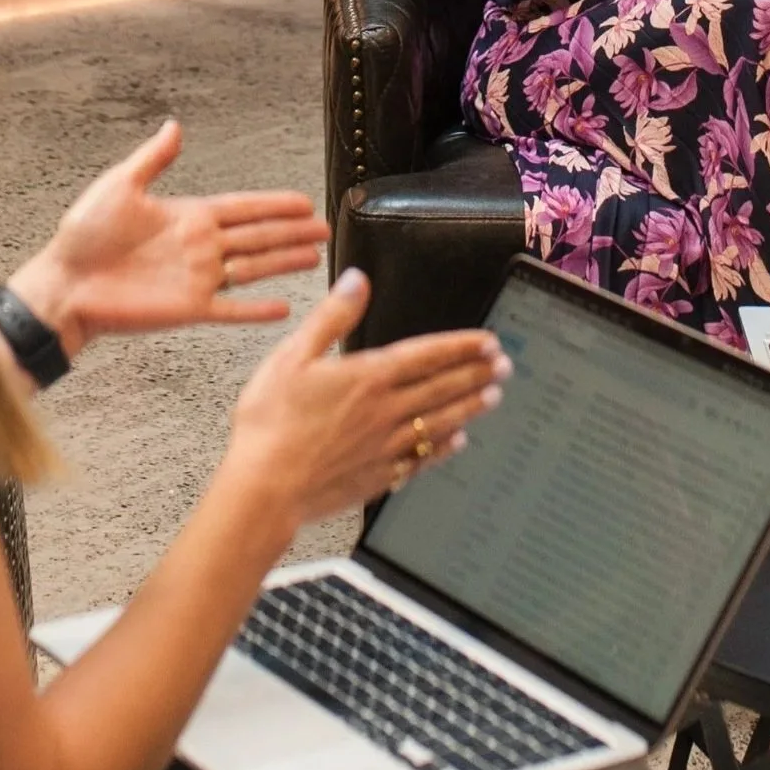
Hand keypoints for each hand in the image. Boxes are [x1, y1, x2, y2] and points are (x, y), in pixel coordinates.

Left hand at [11, 121, 328, 350]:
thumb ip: (152, 159)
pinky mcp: (189, 309)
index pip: (242, 207)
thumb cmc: (83, 236)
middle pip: (258, 236)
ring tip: (315, 258)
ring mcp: (198, 279)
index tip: (303, 200)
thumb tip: (173, 125)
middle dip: (292, 232)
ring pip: (254, 268)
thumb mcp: (118, 186)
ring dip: (285, 263)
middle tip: (324, 229)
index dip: (274, 204)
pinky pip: (232, 309)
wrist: (65, 284)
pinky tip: (284, 307)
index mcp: (187, 216)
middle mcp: (200, 246)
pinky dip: (257, 310)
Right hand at [226, 271, 506, 528]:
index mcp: (368, 377)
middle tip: (503, 366)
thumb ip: (332, 317)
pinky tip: (457, 442)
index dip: (461, 346)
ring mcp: (386, 446)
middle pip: (443, 387)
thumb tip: (358, 281)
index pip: (427, 355)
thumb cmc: (270, 424)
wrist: (266, 487)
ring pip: (440, 421)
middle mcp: (385, 411)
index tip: (487, 341)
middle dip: (476, 373)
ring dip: (470, 406)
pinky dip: (444, 447)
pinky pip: (423, 458)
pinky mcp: (379, 476)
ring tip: (492, 396)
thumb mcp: (292, 356)